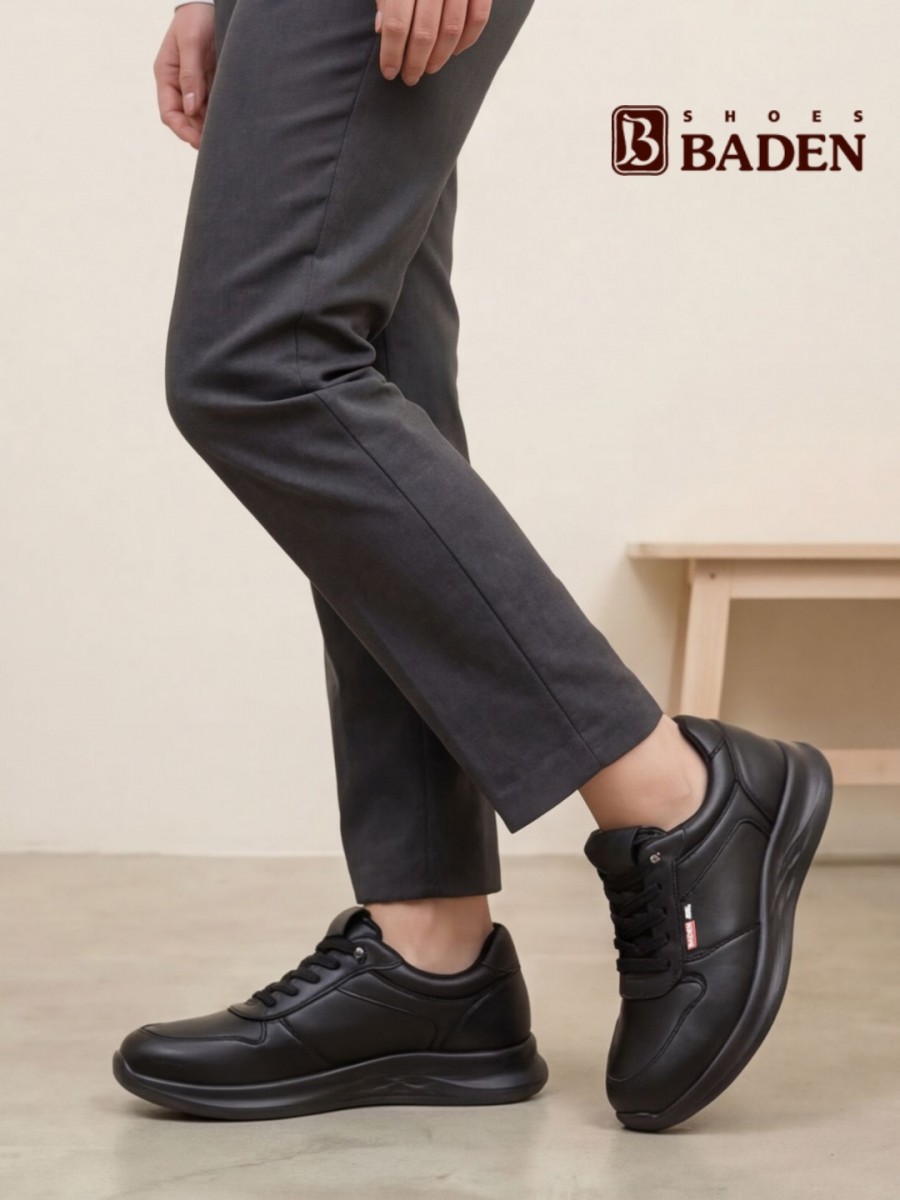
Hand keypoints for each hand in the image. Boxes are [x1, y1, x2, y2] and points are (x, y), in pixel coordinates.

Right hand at [154, 4, 216, 149]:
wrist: (209, 4)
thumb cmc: (196, 19)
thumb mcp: (191, 43)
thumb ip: (190, 75)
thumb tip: (191, 108)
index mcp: (166, 76)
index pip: (169, 113)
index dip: (183, 131)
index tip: (199, 142)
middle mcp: (179, 85)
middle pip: (185, 119)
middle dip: (198, 134)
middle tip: (218, 145)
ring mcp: (194, 85)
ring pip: (200, 116)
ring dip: (210, 128)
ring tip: (226, 138)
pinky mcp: (210, 84)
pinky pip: (212, 106)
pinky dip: (219, 116)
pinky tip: (230, 124)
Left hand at [374, 0, 492, 85]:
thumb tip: (383, 32)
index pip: (396, 24)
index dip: (392, 54)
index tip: (390, 72)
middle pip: (424, 33)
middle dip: (415, 62)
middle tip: (410, 78)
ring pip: (452, 30)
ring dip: (440, 57)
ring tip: (428, 68)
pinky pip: (478, 17)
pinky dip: (468, 39)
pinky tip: (454, 52)